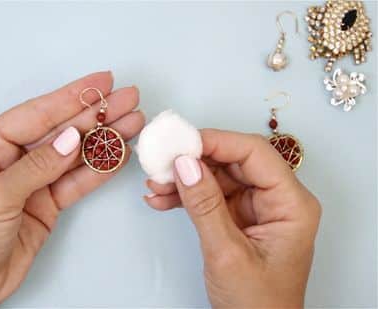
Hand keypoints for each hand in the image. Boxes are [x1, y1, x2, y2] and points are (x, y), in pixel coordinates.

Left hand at [0, 72, 144, 306]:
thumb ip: (37, 167)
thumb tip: (73, 137)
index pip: (35, 114)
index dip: (71, 97)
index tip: (103, 82)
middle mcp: (10, 158)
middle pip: (59, 130)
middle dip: (96, 114)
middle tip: (130, 97)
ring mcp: (31, 181)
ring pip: (73, 155)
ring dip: (104, 139)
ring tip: (135, 122)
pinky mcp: (46, 204)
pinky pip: (76, 182)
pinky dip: (98, 170)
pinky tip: (119, 153)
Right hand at [144, 129, 320, 307]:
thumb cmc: (258, 305)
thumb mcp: (227, 254)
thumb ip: (205, 206)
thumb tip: (185, 163)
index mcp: (291, 204)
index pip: (254, 154)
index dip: (216, 142)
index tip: (180, 142)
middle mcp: (277, 200)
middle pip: (233, 161)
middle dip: (194, 160)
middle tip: (161, 161)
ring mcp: (257, 208)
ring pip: (218, 176)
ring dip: (184, 179)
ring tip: (155, 185)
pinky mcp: (238, 218)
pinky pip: (210, 196)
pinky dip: (185, 196)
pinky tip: (162, 199)